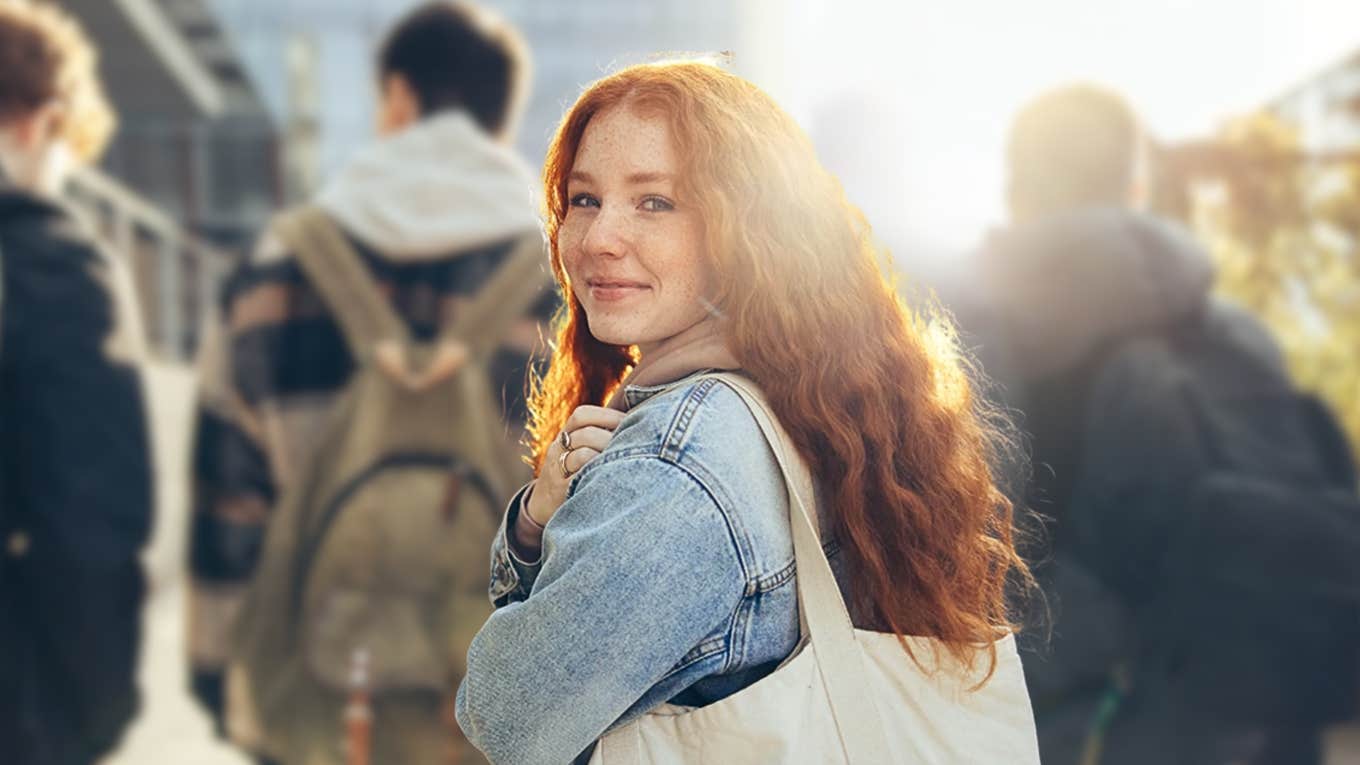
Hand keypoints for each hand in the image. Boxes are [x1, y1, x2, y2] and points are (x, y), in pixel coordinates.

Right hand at [525, 406, 624, 526]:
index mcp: (564, 435)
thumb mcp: (576, 450)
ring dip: (608, 456)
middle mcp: (558, 449)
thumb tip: (636, 422)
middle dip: (613, 437)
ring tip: (625, 461)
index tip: (631, 421)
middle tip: (635, 444)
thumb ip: (598, 436)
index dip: (608, 415)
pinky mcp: (561, 491)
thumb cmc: (570, 473)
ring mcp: (558, 470)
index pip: (582, 415)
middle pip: (586, 433)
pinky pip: (581, 479)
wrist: (542, 504)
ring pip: (584, 454)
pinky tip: (612, 476)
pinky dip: (598, 474)